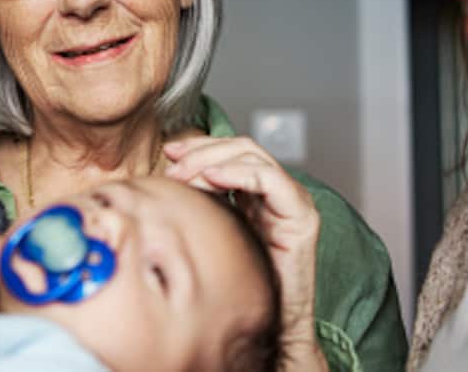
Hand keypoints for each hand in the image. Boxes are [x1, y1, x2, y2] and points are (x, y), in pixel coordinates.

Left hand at [164, 136, 327, 370]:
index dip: (200, 146)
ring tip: (187, 176)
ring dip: (214, 161)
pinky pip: (271, 180)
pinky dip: (239, 173)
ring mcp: (292, 201)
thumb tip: (167, 182)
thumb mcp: (213, 233)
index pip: (231, 151)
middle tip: (175, 166)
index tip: (170, 151)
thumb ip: (200, 205)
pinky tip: (214, 178)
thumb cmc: (243, 283)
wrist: (273, 321)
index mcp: (258, 193)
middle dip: (203, 151)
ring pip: (253, 157)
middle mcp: (278, 191)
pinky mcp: (301, 216)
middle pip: (242, 148)